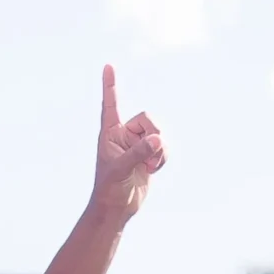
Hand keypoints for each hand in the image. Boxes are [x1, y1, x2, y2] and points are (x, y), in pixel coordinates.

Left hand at [90, 65, 166, 222]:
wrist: (117, 208)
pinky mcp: (148, 155)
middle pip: (148, 118)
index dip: (111, 85)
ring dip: (159, 151)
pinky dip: (163, 158)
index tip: (108, 66)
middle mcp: (124, 134)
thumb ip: (139, 152)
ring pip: (159, 133)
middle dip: (154, 135)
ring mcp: (137, 144)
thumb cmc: (110, 188)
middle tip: (148, 154)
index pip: (111, 104)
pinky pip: (164, 147)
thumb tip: (158, 139)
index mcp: (110, 132)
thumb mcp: (122, 169)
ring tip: (148, 167)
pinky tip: (152, 170)